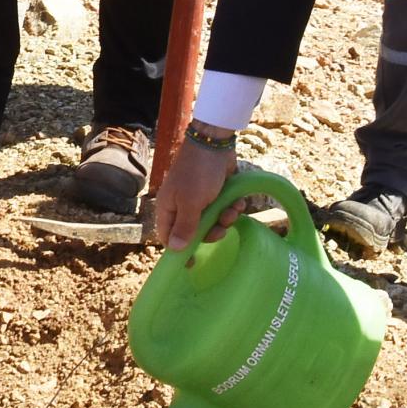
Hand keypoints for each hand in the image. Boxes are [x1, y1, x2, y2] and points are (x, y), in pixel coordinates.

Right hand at [149, 132, 249, 250]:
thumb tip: (175, 250)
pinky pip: (223, 209)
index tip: (193, 264)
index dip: (180, 251)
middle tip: (223, 226)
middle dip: (212, 232)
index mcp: (168, 208)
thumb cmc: (198, 173)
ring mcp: (199, 200)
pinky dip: (231, 208)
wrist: (214, 143)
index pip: (169, 238)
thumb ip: (185, 227)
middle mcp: (181, 206)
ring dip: (225, 218)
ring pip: (212, 222)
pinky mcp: (215, 194)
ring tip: (233, 209)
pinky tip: (238, 202)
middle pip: (195, 233)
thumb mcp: (191, 203)